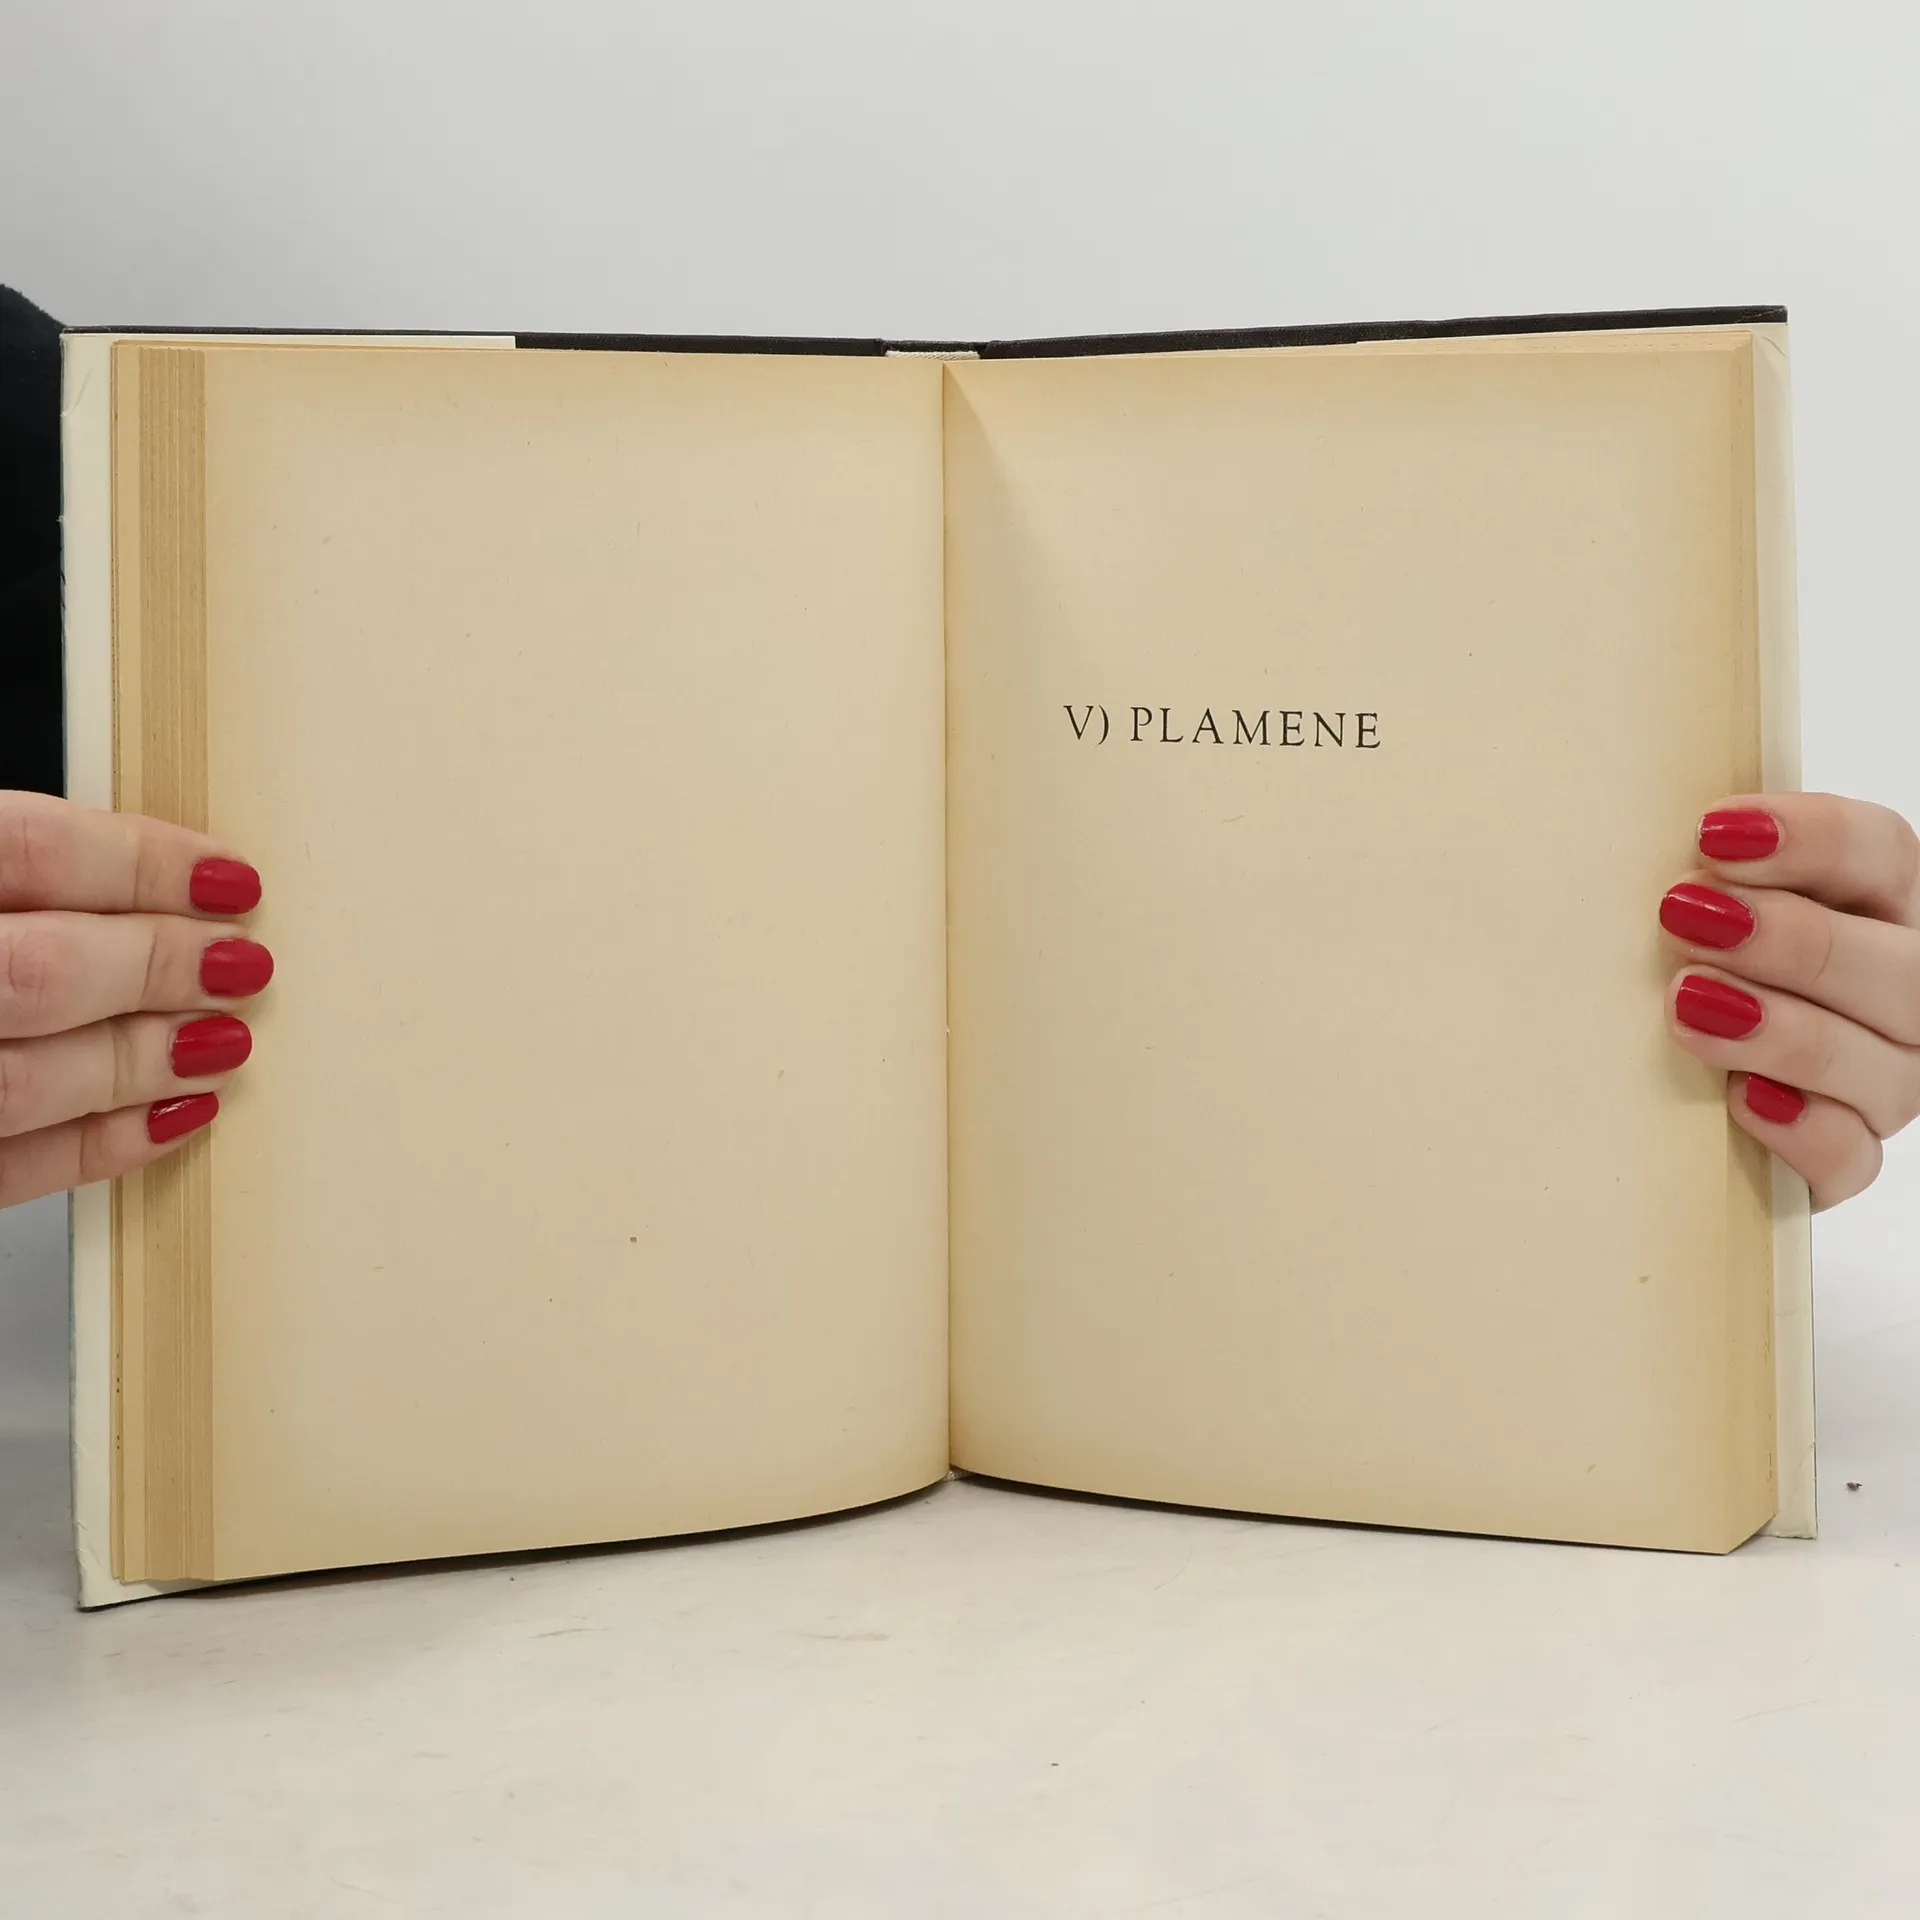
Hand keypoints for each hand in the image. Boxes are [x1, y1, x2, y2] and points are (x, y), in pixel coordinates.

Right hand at [0, 790, 271, 1208]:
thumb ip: (30, 876)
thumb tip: (163, 878)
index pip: (28, 848)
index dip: (144, 861)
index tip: (229, 878)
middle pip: (43, 970)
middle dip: (160, 966)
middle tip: (242, 964)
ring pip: (27, 1079)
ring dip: (144, 1058)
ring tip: (223, 1040)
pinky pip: (10, 1168)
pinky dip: (102, 1144)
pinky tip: (174, 1114)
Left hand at [1662, 793, 1919, 1209]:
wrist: (1650, 1090)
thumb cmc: (1678, 960)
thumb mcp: (1692, 905)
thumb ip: (1702, 872)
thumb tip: (1641, 840)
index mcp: (1877, 907)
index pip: (1884, 854)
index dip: (1812, 838)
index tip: (1712, 835)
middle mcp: (1902, 995)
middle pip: (1902, 966)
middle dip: (1796, 940)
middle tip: (1689, 920)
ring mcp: (1884, 1081)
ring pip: (1881, 1067)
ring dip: (1784, 1032)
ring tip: (1688, 1005)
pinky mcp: (1842, 1158)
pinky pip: (1849, 1157)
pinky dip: (1800, 1129)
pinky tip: (1741, 1101)